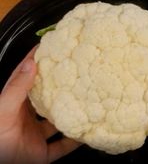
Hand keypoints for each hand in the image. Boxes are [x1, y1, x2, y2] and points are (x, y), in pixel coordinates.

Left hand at [0, 48, 79, 163]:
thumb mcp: (4, 110)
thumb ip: (18, 88)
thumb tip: (31, 64)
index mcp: (15, 105)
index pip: (27, 79)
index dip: (36, 63)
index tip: (48, 49)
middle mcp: (26, 118)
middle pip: (46, 99)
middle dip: (58, 86)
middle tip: (73, 72)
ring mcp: (36, 136)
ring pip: (57, 122)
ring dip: (70, 114)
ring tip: (85, 101)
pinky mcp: (42, 154)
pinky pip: (62, 146)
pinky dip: (74, 141)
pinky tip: (85, 134)